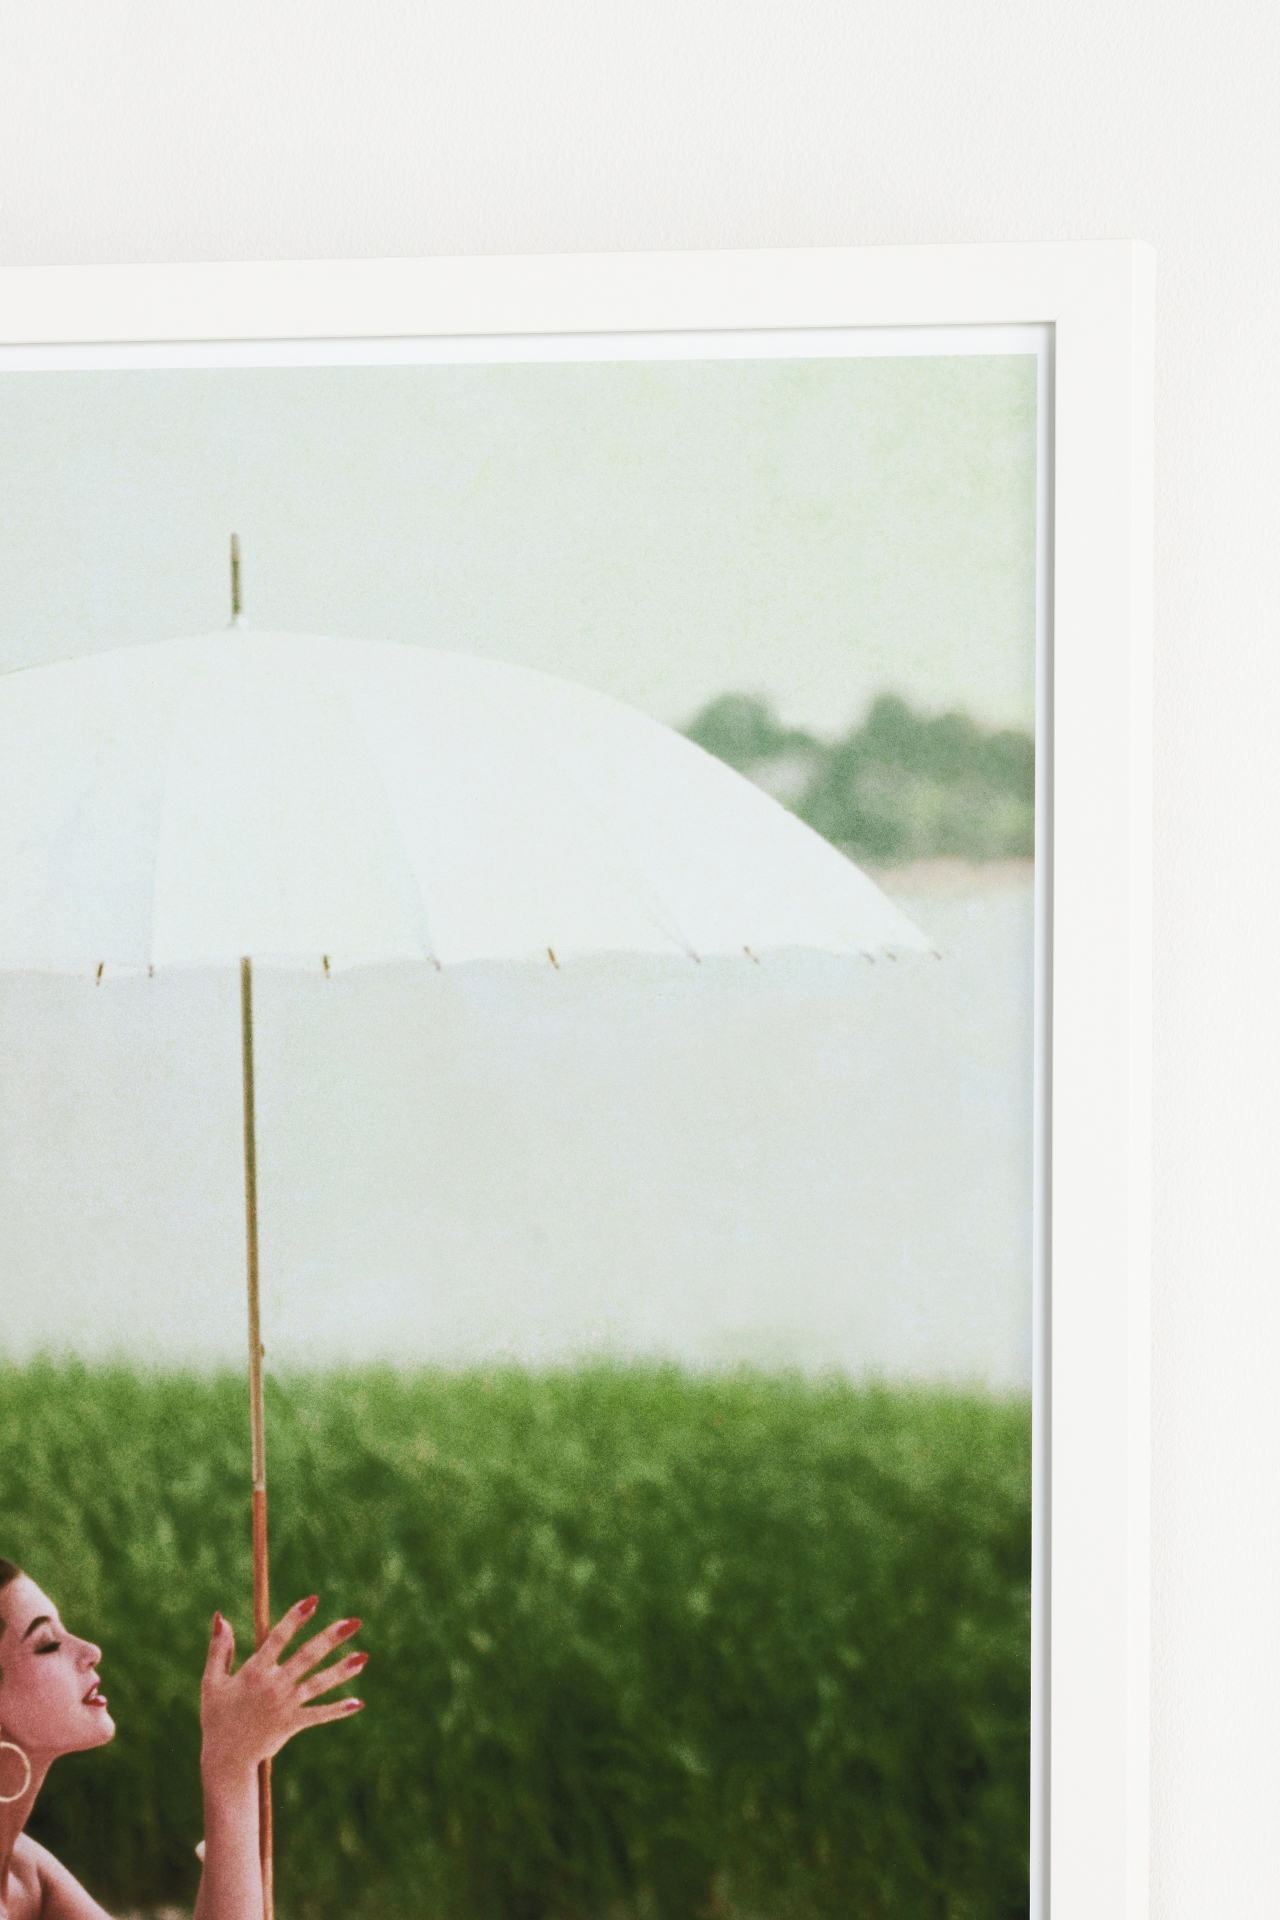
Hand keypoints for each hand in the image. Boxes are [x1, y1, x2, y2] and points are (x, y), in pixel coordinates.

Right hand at [200, 1596, 365, 1790]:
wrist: (225, 1759)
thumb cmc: (217, 1717)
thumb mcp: (212, 1682)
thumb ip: (220, 1649)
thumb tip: (220, 1616)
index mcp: (254, 1671)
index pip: (279, 1638)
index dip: (296, 1618)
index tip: (313, 1600)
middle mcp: (274, 1685)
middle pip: (307, 1656)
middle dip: (331, 1638)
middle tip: (355, 1622)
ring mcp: (285, 1706)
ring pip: (318, 1684)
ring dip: (342, 1670)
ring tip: (364, 1656)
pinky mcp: (292, 1724)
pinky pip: (318, 1715)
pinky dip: (338, 1710)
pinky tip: (358, 1703)